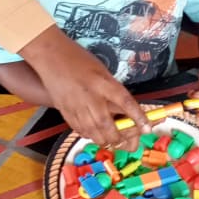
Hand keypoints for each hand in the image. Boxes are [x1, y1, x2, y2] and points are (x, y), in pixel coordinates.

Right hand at [21, 25, 148, 149]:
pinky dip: (90, 135)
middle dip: (119, 138)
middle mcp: (90, 96)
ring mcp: (76, 106)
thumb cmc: (79, 60)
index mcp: (103, 83)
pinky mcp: (65, 112)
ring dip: (105, 140)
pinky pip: (79, 130)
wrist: (51, 57)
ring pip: (93, 132)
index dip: (138, 118)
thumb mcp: (102, 71)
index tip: (147, 128)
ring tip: (112, 141)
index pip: (125, 103)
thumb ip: (112, 90)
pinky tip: (95, 134)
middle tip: (127, 142)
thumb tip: (125, 110)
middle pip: (108, 125)